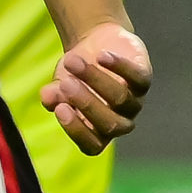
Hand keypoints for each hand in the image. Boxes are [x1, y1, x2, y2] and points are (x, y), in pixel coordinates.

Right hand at [39, 22, 150, 154]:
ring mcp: (134, 101)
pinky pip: (137, 77)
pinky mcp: (144, 79)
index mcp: (97, 130)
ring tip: (72, 61)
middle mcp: (120, 121)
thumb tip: (47, 98)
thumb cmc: (76, 75)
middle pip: (110, 124)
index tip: (60, 109)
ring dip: (94, 78)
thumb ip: (54, 95)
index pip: (92, 145)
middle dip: (86, 103)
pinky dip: (119, 67)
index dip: (78, 131)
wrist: (96, 47)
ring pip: (120, 97)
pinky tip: (101, 56)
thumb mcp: (60, 85)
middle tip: (66, 83)